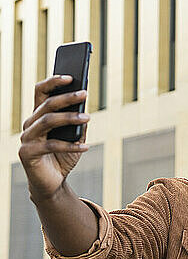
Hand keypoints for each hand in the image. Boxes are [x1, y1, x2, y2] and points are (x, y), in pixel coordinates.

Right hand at [18, 75, 89, 201]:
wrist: (52, 182)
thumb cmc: (63, 157)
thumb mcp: (75, 137)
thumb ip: (78, 123)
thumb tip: (86, 107)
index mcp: (39, 116)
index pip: (40, 92)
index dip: (53, 82)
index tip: (71, 76)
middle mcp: (30, 124)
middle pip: (46, 105)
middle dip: (66, 97)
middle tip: (84, 93)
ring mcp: (26, 139)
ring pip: (48, 121)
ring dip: (69, 118)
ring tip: (88, 117)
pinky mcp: (27, 153)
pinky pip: (52, 145)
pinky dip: (71, 146)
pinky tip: (86, 147)